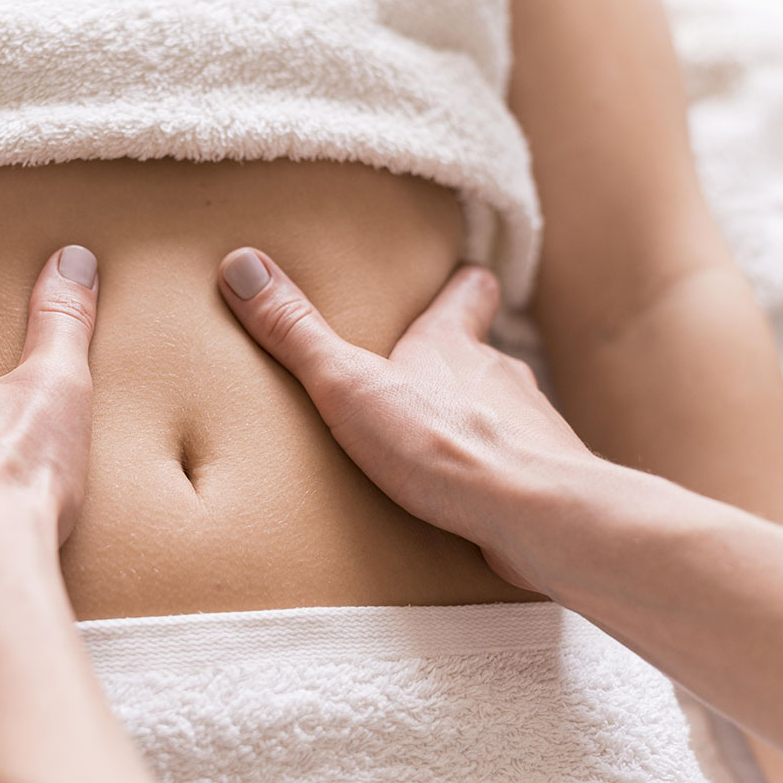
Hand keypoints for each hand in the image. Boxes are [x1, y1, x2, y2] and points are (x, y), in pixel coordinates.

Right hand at [217, 247, 590, 589]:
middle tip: (421, 375)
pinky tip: (464, 505)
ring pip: (499, 416)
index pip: (468, 292)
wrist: (534, 516)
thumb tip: (242, 266)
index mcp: (452, 344)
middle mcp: (499, 376)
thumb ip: (296, 334)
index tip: (462, 274)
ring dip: (472, 426)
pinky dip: (490, 481)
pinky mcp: (541, 482)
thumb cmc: (444, 445)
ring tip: (434, 450)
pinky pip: (512, 474)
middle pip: (481, 356)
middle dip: (454, 364)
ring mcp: (529, 429)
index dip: (462, 284)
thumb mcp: (349, 385)